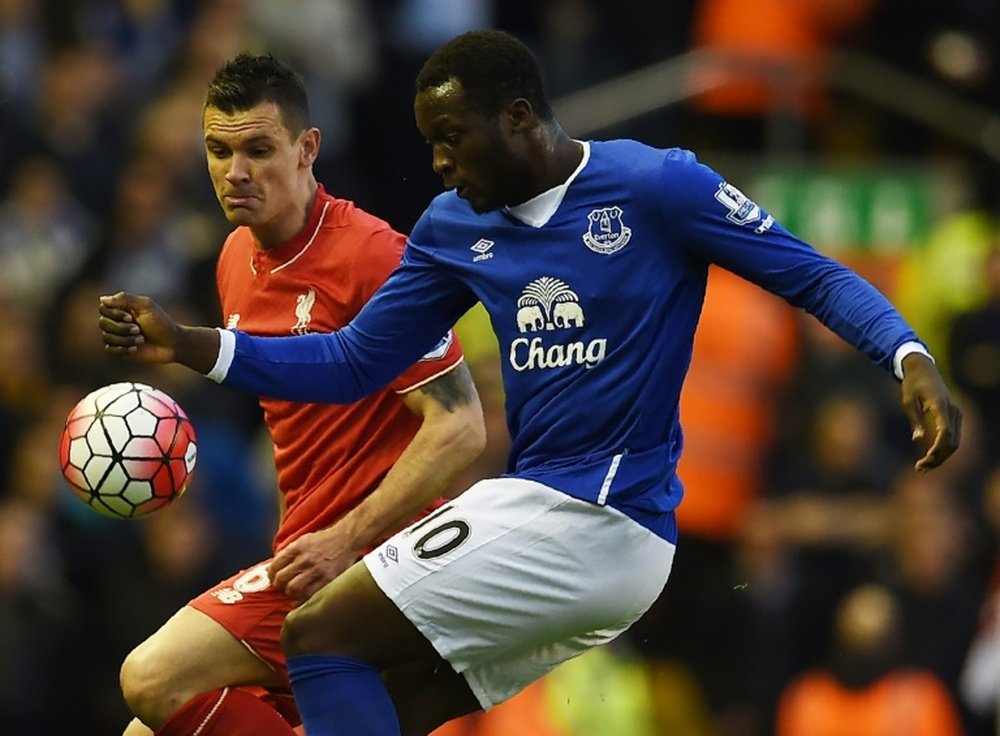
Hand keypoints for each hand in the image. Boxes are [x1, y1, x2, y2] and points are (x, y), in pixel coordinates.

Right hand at [99, 292, 178, 362]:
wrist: (172, 344)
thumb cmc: (161, 323)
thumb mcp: (146, 306)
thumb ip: (125, 299)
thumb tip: (102, 299)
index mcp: (122, 308)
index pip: (103, 308)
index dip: (114, 314)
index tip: (130, 317)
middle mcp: (117, 321)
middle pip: (103, 323)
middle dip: (121, 328)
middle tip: (139, 330)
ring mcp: (118, 336)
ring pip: (107, 337)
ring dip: (125, 339)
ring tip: (141, 339)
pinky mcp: (120, 349)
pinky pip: (110, 349)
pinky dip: (123, 349)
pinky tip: (136, 348)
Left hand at [268, 528, 360, 603]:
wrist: (347, 539)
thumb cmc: (325, 540)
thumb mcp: (304, 539)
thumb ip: (289, 551)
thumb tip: (273, 566)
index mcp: (298, 547)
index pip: (275, 564)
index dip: (270, 573)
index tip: (272, 576)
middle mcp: (306, 559)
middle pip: (281, 578)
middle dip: (277, 584)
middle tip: (280, 585)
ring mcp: (317, 570)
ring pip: (292, 589)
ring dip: (288, 592)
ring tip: (290, 591)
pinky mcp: (327, 580)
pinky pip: (309, 595)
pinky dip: (301, 600)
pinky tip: (299, 598)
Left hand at [900, 353, 961, 471]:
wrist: (923, 369)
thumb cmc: (912, 384)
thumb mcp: (907, 400)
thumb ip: (914, 420)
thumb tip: (918, 440)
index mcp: (940, 406)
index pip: (945, 433)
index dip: (937, 450)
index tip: (924, 460)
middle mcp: (953, 410)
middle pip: (952, 442)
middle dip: (938, 458)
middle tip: (919, 468)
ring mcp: (956, 413)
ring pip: (955, 442)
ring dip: (941, 457)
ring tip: (922, 467)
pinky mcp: (955, 415)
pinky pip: (953, 437)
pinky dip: (944, 449)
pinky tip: (930, 457)